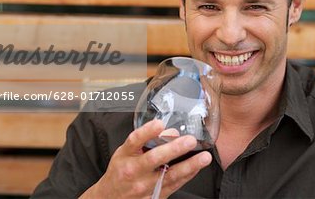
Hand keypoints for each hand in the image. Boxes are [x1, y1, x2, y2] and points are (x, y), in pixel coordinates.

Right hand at [80, 119, 212, 198]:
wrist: (110, 198)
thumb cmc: (121, 170)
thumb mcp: (126, 152)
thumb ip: (145, 140)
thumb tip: (170, 132)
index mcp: (125, 155)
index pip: (135, 140)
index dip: (147, 131)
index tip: (159, 123)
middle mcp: (134, 171)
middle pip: (154, 159)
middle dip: (174, 149)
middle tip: (190, 141)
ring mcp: (145, 186)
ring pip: (169, 176)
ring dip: (189, 166)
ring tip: (204, 157)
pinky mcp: (155, 196)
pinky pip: (174, 185)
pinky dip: (187, 176)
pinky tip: (197, 168)